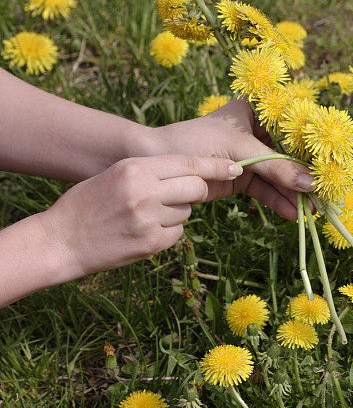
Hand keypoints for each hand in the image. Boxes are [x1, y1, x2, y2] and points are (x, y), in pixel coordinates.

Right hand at [37, 154, 242, 277]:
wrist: (61, 240)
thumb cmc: (87, 204)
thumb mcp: (114, 175)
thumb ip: (149, 172)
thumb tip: (190, 174)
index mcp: (135, 168)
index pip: (188, 163)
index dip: (215, 166)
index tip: (236, 167)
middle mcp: (144, 192)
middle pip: (196, 187)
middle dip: (196, 191)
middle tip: (181, 196)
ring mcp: (148, 220)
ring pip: (186, 212)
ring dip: (176, 214)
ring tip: (145, 217)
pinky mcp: (150, 244)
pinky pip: (177, 233)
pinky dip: (167, 233)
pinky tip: (142, 233)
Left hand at [151, 99, 314, 219]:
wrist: (159, 162)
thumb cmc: (197, 141)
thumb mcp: (241, 152)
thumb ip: (276, 168)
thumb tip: (310, 184)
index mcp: (259, 110)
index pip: (295, 129)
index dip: (314, 149)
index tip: (333, 168)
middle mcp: (258, 131)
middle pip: (290, 156)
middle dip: (306, 177)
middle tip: (325, 196)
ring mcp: (251, 155)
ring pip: (279, 176)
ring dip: (294, 194)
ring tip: (311, 212)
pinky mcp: (242, 177)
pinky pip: (265, 190)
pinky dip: (277, 202)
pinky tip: (292, 214)